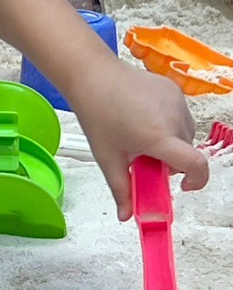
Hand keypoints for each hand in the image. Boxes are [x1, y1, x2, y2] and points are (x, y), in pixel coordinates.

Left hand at [69, 58, 207, 218]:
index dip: (196, 181)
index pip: (196, 165)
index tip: (182, 187)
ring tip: (140, 134)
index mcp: (158, 137)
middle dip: (169, 161)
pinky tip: (143, 117)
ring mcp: (176, 101)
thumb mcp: (107, 157)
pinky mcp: (174, 89)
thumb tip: (127, 216)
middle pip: (186, 152)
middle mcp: (174, 118)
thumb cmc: (97, 114)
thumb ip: (121, 190)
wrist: (92, 74)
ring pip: (185, 134)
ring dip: (171, 142)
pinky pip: (180, 115)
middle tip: (141, 156)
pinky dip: (169, 123)